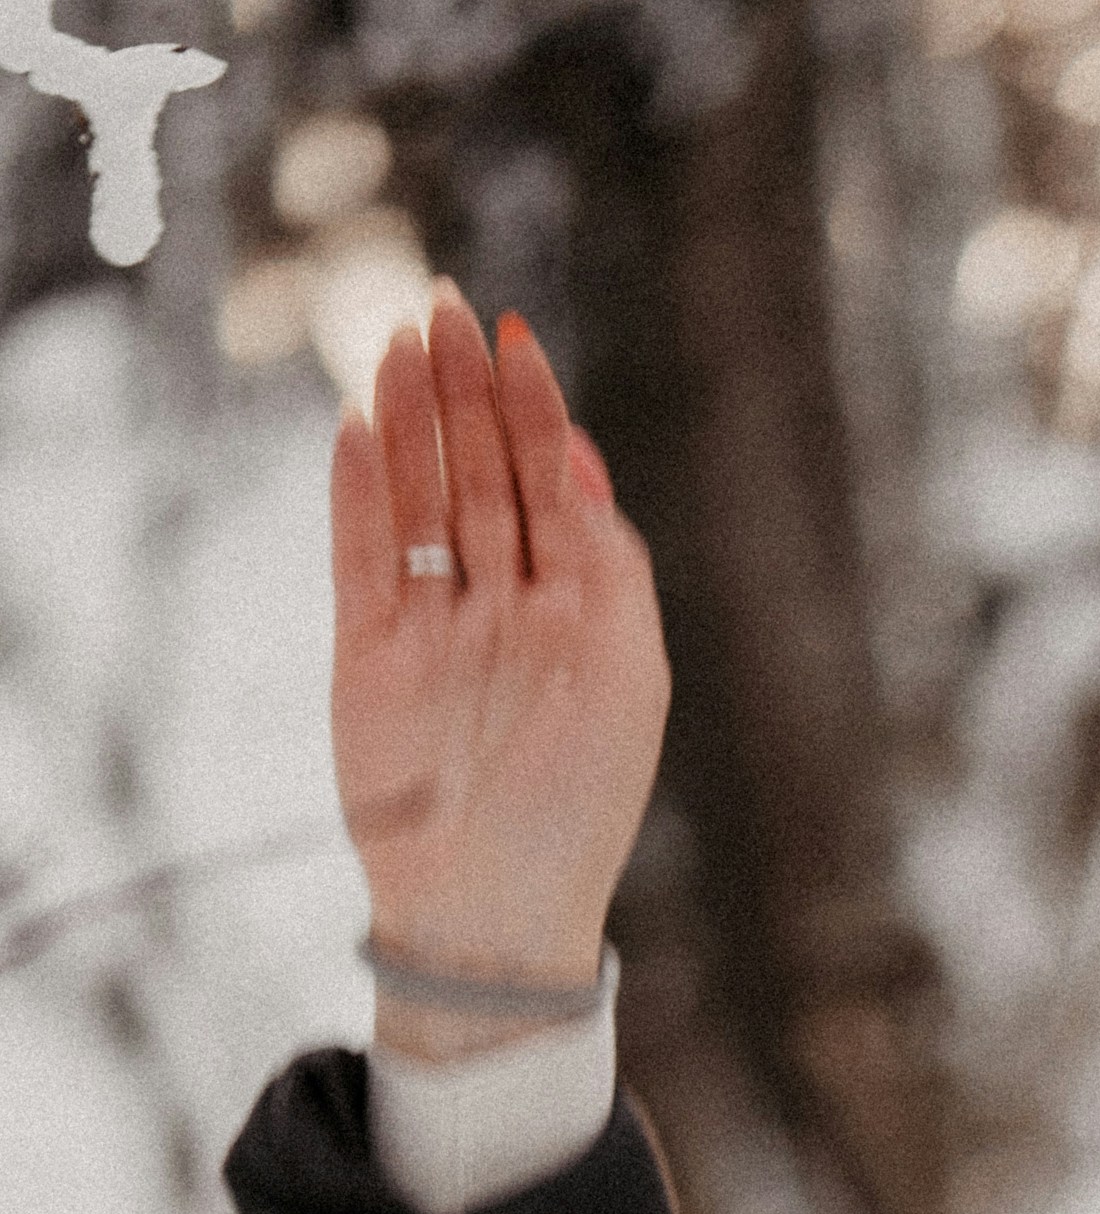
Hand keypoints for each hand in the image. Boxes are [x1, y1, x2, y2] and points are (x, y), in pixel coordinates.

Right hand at [333, 287, 669, 1058]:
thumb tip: (579, 457)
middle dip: (466, 390)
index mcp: (578, 608)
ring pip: (418, 495)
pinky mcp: (369, 650)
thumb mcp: (629, 679)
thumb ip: (609, 565)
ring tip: (396, 342)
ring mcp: (435, 623)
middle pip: (479, 470)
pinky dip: (358, 488)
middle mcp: (506, 604)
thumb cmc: (579, 806)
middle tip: (445, 307)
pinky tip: (356, 424)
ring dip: (409, 419)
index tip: (513, 334)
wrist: (493, 906)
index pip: (550, 480)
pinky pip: (362, 551)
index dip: (533, 404)